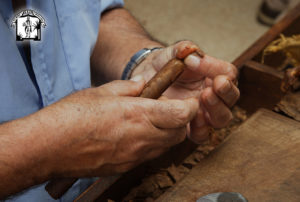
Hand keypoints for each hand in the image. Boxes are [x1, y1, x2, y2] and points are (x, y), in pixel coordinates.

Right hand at [42, 79, 197, 176]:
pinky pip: (149, 156)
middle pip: (179, 133)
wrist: (50, 147)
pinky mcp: (126, 167)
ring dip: (167, 134)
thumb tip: (142, 85)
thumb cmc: (72, 116)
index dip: (190, 107)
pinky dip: (152, 145)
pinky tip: (136, 136)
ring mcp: (135, 155)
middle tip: (166, 110)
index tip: (187, 102)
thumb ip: (128, 88)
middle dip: (180, 121)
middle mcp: (142, 137)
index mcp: (139, 114)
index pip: (182, 114)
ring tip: (150, 122)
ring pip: (166, 146)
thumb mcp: (102, 91)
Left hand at [131, 41, 239, 143]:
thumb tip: (190, 51)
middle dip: (225, 92)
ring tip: (203, 98)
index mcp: (213, 74)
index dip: (216, 69)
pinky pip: (202, 135)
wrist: (145, 78)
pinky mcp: (190, 126)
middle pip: (232, 97)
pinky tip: (191, 120)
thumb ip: (183, 49)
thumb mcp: (171, 53)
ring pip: (222, 118)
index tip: (193, 62)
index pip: (228, 73)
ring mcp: (203, 112)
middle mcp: (213, 95)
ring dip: (216, 110)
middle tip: (211, 87)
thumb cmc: (163, 64)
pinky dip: (200, 129)